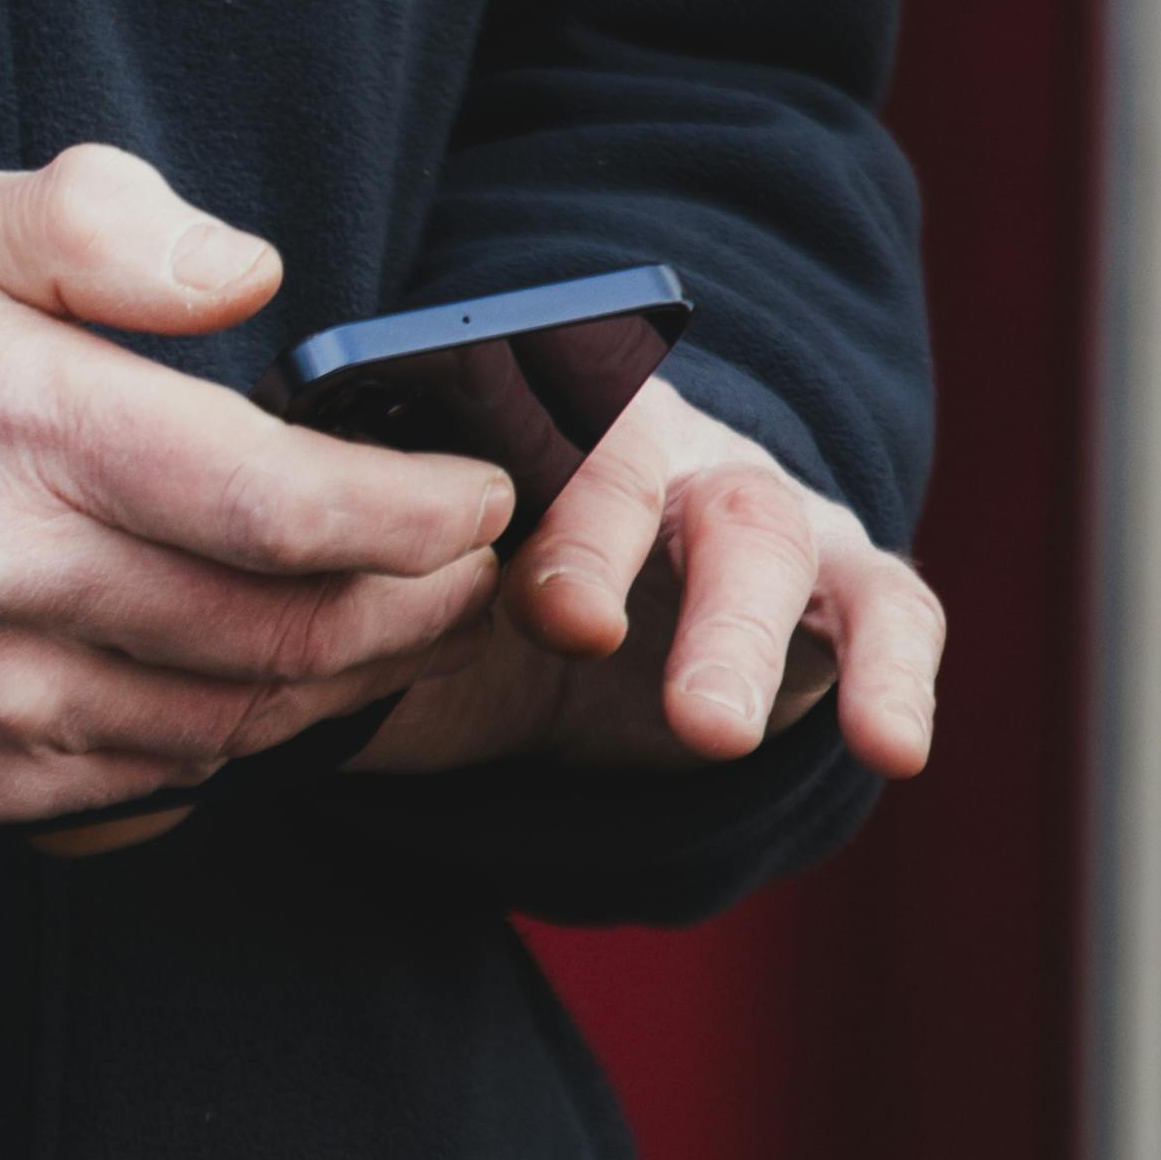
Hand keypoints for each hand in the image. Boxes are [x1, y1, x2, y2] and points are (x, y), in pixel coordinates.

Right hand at [0, 145, 510, 836]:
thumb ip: (108, 225)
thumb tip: (253, 278)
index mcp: (30, 432)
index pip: (287, 508)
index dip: (419, 516)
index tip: (480, 495)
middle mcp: (16, 585)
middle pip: (289, 633)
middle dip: (417, 603)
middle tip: (469, 565)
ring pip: (239, 721)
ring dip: (347, 680)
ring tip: (397, 619)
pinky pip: (159, 781)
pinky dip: (238, 736)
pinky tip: (267, 676)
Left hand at [345, 375, 943, 776]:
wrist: (554, 635)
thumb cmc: (451, 587)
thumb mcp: (384, 576)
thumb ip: (348, 558)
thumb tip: (265, 560)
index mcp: (524, 412)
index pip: (506, 410)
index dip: (482, 468)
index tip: (452, 546)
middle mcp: (647, 440)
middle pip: (636, 466)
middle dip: (602, 540)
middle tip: (565, 629)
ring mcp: (751, 504)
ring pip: (763, 533)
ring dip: (734, 630)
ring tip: (708, 731)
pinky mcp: (833, 586)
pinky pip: (885, 608)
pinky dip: (895, 673)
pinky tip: (892, 749)